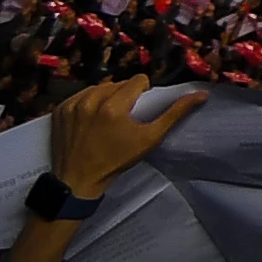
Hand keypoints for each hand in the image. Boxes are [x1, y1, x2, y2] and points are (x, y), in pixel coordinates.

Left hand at [50, 78, 194, 202]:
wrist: (77, 180)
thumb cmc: (116, 160)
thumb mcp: (149, 139)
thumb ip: (174, 114)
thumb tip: (201, 94)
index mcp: (114, 106)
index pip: (137, 80)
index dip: (142, 93)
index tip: (138, 110)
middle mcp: (91, 100)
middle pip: (117, 83)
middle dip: (123, 95)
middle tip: (122, 117)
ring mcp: (72, 104)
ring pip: (98, 87)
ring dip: (105, 97)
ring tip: (105, 118)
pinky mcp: (59, 110)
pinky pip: (80, 95)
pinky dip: (87, 102)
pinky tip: (89, 118)